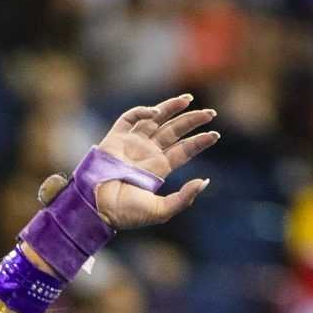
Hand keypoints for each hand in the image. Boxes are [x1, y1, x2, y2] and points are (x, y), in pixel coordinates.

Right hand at [39, 95, 219, 230]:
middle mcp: (147, 153)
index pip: (184, 150)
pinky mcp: (115, 138)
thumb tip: (204, 181)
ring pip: (156, 120)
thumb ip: (183, 198)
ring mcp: (131, 144)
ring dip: (172, 108)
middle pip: (174, 131)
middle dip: (192, 120)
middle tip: (211, 113)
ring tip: (189, 99)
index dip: (200, 141)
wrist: (97, 207)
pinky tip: (156, 113)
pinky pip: (130, 118)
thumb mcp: (160, 211)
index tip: (215, 134)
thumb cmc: (126, 213)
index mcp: (158, 169)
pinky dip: (142, 112)